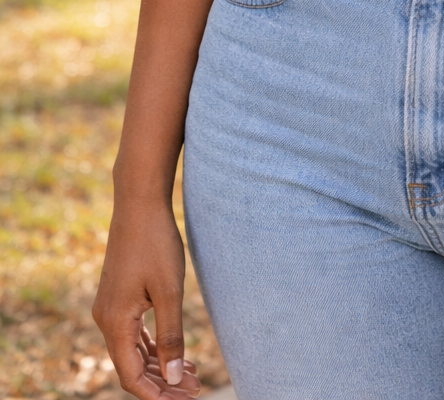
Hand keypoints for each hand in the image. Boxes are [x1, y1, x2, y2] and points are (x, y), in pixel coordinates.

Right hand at [93, 199, 200, 399]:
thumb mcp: (169, 292)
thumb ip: (171, 336)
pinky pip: (134, 333)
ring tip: (193, 375)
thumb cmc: (156, 243)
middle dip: (163, 383)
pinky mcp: (118, 296)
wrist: (139, 203)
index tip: (186, 399)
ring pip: (133, 351)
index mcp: (115, 322)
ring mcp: (110, 307)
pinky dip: (153, 346)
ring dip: (161, 365)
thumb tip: (175, 378)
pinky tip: (175, 352)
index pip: (131, 376)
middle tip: (196, 390)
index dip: (157, 394)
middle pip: (132, 366)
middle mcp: (106, 319)